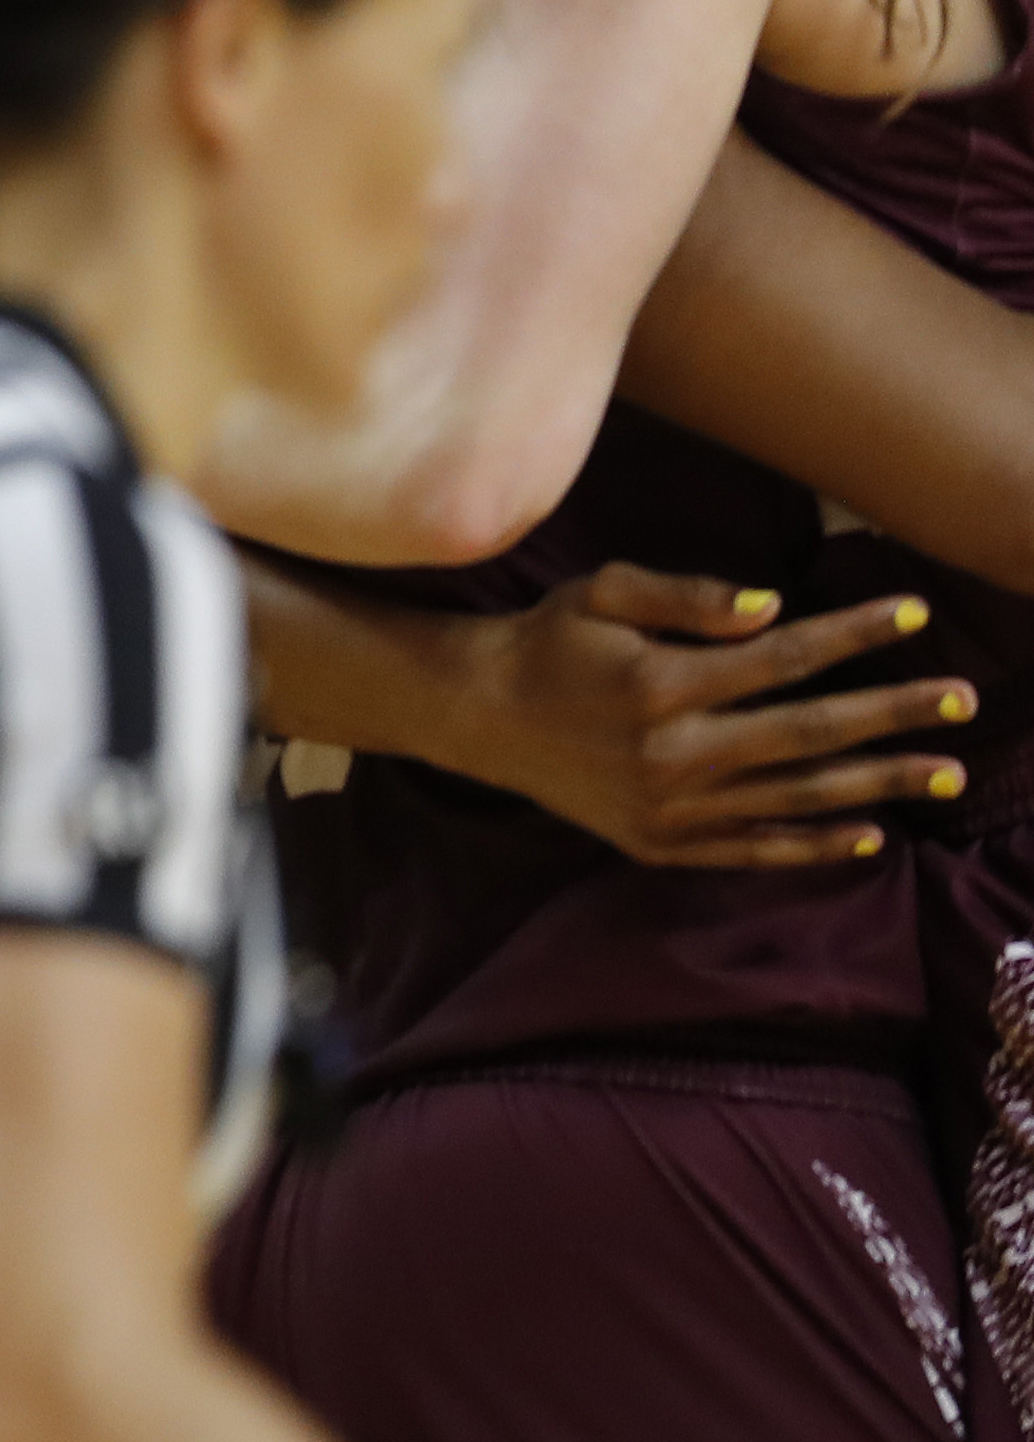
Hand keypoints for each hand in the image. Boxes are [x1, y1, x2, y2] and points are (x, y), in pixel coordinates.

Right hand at [421, 567, 962, 868]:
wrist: (478, 716)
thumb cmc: (546, 641)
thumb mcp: (601, 592)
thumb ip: (687, 596)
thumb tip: (773, 610)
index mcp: (664, 684)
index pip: (785, 658)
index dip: (855, 635)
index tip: (916, 617)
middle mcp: (675, 753)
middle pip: (811, 733)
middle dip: (894, 716)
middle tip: (964, 704)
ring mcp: (672, 808)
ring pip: (798, 798)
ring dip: (879, 784)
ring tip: (946, 775)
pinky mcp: (662, 844)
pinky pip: (754, 848)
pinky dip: (815, 845)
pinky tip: (871, 833)